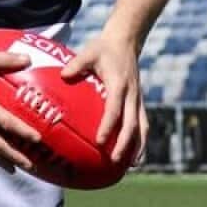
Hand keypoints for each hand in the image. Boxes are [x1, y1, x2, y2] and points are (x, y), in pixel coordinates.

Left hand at [59, 30, 147, 163]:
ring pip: (142, 126)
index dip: (108, 125)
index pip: (114, 109)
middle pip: (131, 123)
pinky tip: (135, 155)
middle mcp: (132, 94)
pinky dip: (141, 140)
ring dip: (138, 146)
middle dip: (125, 143)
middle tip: (115, 160)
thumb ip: (77, 63)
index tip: (99, 141)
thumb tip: (63, 75)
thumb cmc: (104, 49)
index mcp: (119, 84)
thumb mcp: (90, 52)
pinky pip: (143, 124)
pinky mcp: (139, 101)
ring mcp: (138, 99)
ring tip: (131, 165)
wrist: (126, 41)